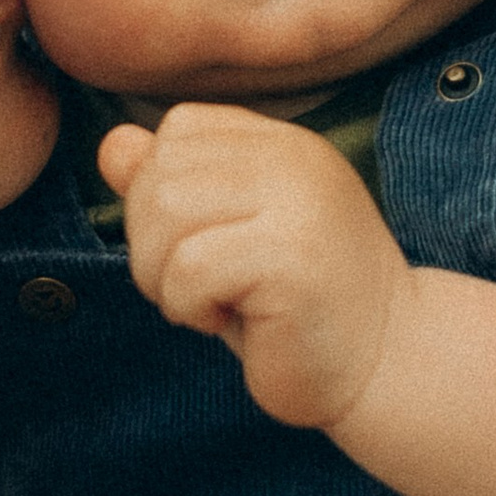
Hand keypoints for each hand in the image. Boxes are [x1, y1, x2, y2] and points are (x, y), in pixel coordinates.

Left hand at [96, 102, 410, 428]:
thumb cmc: (294, 309)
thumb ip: (170, 186)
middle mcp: (294, 158)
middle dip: (152, 244)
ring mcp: (298, 203)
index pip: (180, 127)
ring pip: (167, 213)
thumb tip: (111, 144)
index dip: (159, 190)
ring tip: (209, 303)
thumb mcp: (224, 236)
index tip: (197, 244)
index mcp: (282, 144)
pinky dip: (189, 308)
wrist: (384, 367)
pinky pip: (190, 268)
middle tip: (195, 288)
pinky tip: (230, 321)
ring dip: (165, 278)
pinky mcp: (293, 258)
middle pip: (161, 174)